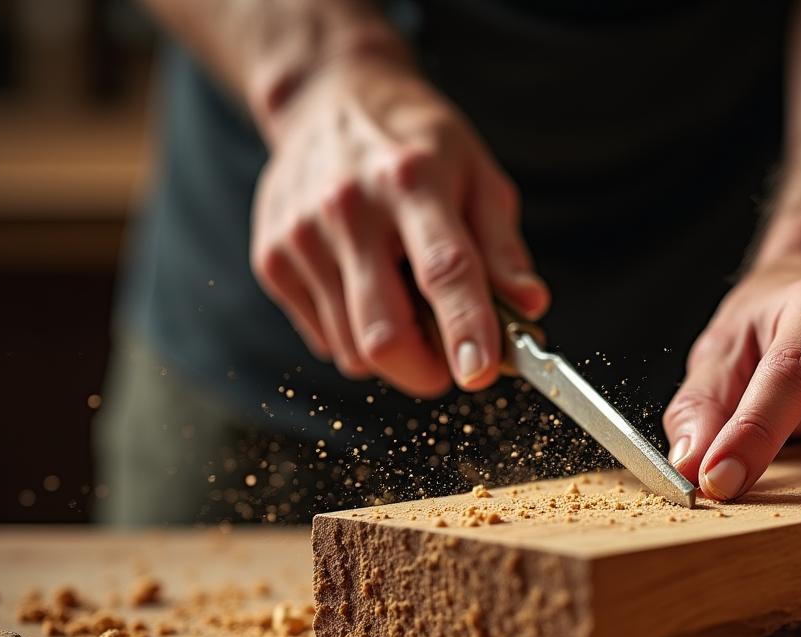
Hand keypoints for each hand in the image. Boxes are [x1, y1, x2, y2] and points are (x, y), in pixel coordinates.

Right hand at [251, 53, 547, 395]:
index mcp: (412, 181)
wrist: (329, 100)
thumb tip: (528, 308)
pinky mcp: (272, 258)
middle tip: (451, 360)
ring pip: (352, 349)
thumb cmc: (416, 144)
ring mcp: (301, 235)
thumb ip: (502, 248)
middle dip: (426, 370)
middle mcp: (349, 208)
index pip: (443, 269)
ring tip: (408, 306)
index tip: (480, 373)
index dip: (465, 328)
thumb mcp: (478, 175)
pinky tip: (368, 290)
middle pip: (382, 331)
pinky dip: (356, 337)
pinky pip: (325, 340)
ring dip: (394, 354)